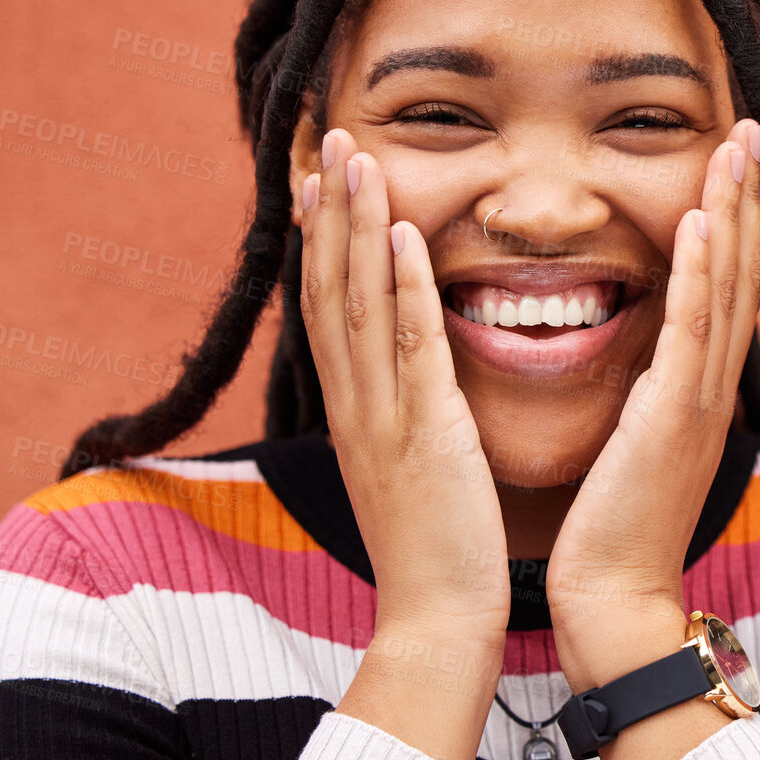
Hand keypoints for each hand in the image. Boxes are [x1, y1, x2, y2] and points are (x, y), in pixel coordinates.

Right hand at [299, 128, 512, 647]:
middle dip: (330, 209)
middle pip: (331, 288)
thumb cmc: (436, 546)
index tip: (319, 177)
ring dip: (358, 226)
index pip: (326, 305)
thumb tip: (405, 367)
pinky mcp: (425, 433)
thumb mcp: (407, 464)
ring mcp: (383, 416)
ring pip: (360, 303)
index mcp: (353, 409)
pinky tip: (404, 235)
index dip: (321, 237)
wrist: (439, 620)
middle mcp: (356, 403)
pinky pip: (410, 348)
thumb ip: (401, 409)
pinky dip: (403, 288)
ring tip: (359, 158)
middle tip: (329, 138)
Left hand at [546, 118, 759, 690]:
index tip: (733, 165)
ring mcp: (697, 402)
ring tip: (738, 147)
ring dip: (733, 213)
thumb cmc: (611, 534)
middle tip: (750, 130)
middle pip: (737, 274)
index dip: (731, 224)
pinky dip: (702, 274)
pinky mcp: (672, 420)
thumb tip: (636, 364)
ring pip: (726, 289)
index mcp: (693, 393)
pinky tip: (703, 220)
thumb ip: (639, 398)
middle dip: (745, 199)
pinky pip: (692, 332)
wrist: (612, 605)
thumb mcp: (629, 448)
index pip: (720, 290)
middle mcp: (707, 388)